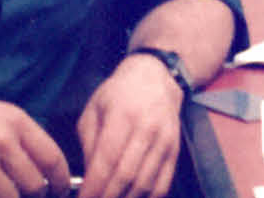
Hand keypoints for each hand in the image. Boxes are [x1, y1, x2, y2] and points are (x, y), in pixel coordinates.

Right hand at [0, 80, 71, 197]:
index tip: (61, 191)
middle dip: (34, 196)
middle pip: (35, 183)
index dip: (61, 181)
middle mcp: (3, 140)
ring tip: (2, 197)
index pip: (52, 157)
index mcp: (16, 120)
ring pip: (10, 197)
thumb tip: (38, 166)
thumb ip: (17, 136)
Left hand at [76, 54, 184, 197]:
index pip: (107, 159)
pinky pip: (163, 184)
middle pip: (127, 175)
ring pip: (145, 183)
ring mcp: (165, 140)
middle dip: (107, 197)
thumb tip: (88, 180)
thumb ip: (89, 145)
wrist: (156, 77)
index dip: (94, 186)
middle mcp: (148, 128)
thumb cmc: (118, 93)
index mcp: (123, 115)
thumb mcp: (94, 110)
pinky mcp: (175, 150)